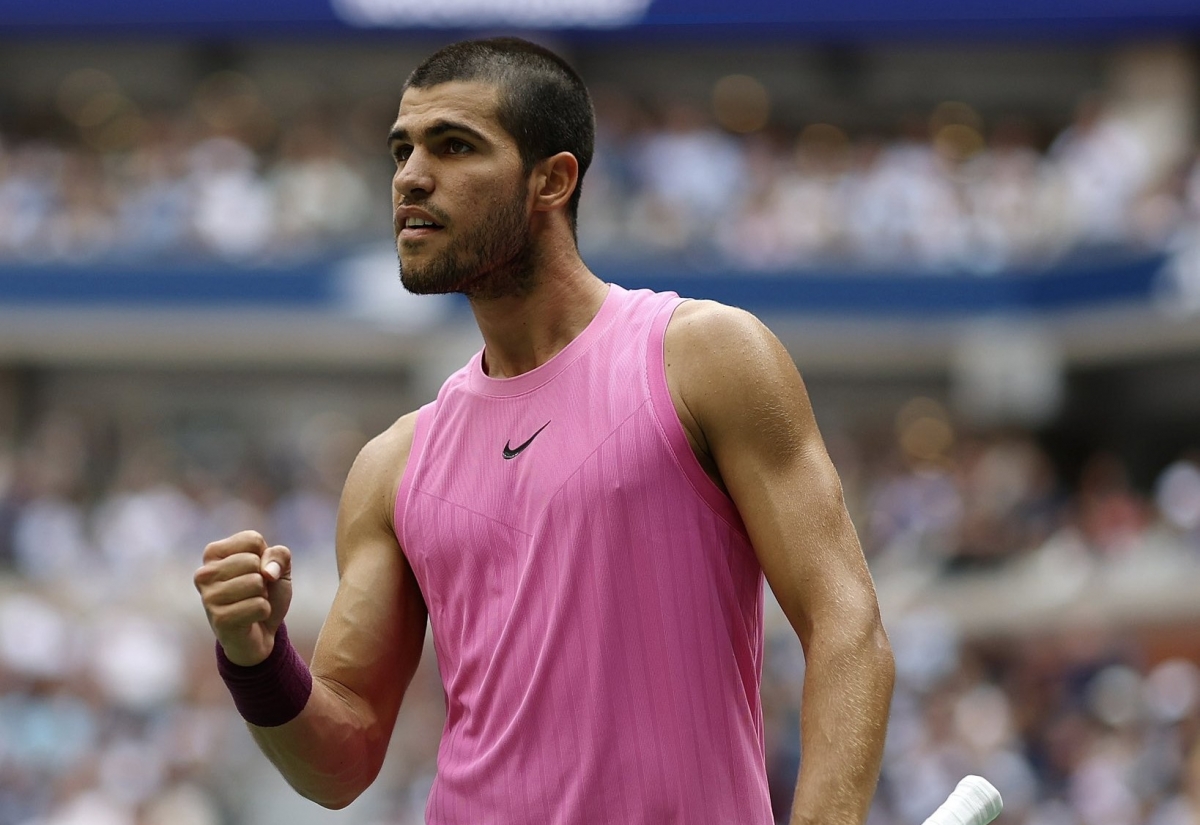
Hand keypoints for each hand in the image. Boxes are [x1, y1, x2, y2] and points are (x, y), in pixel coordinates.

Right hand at [193, 530, 292, 666]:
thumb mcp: (278, 567)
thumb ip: (279, 555)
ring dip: (262, 596)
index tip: (256, 571)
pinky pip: (259, 605)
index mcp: (213, 553)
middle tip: (253, 592)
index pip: (252, 540)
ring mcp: (208, 597)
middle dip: (263, 578)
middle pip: (252, 561)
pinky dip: (264, 612)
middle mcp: (204, 573)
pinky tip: (250, 618)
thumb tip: (267, 572)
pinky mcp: (219, 618)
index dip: (266, 557)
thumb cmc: (264, 594)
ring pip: (256, 582)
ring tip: (250, 603)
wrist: (260, 633)